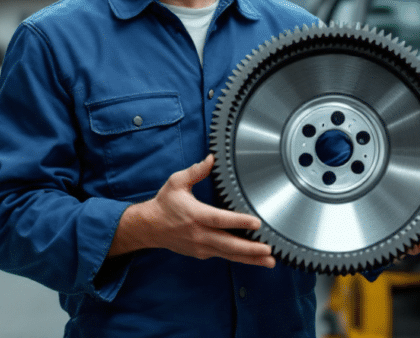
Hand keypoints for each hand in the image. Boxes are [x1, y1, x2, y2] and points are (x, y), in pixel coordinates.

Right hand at [107, 154, 275, 267]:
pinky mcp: (202, 253)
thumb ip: (195, 171)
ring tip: (270, 260)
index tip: (257, 223)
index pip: (220, 220)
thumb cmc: (165, 204)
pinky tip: (255, 259)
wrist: (149, 227)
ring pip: (229, 254)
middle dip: (250, 248)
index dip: (239, 221)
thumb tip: (212, 158)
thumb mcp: (176, 183)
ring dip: (250, 258)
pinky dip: (240, 258)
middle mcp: (199, 234)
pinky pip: (224, 256)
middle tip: (269, 250)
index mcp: (195, 215)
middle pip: (228, 244)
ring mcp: (201, 246)